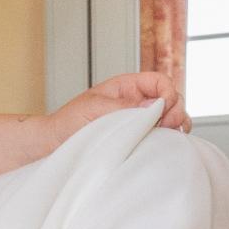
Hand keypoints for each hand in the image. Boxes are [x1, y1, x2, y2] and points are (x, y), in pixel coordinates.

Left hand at [40, 71, 192, 149]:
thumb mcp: (94, 109)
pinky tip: (166, 146)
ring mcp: (138, 123)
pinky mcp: (137, 142)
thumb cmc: (67, 124)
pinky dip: (169, 140)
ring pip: (170, 119)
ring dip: (176, 126)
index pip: (159, 82)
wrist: (52, 146)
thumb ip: (124, 107)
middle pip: (170, 100)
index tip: (162, 109)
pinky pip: (160, 138)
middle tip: (168, 126)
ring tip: (172, 136)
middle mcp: (136, 103)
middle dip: (176, 110)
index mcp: (126, 87)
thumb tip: (155, 106)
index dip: (167, 93)